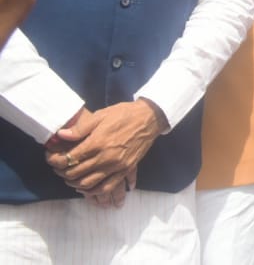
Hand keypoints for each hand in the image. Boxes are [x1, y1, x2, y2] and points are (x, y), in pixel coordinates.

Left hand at [46, 100, 164, 196]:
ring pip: (89, 183)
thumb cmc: (123, 114)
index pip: (70, 158)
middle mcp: (105, 157)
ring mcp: (116, 166)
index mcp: (97, 143)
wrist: (149, 118)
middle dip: (62, 172)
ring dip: (75, 184)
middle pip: (76, 173)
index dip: (56, 160)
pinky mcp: (125, 170)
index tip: (51, 158)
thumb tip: (60, 136)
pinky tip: (87, 188)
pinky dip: (94, 191)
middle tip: (58, 168)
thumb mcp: (101, 115)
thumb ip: (80, 128)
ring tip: (70, 178)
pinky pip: (107, 187)